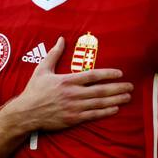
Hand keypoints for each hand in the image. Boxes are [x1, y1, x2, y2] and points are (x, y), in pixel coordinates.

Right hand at [7, 36, 132, 132]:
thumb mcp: (42, 69)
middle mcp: (73, 94)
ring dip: (116, 99)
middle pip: (100, 90)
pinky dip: (105, 112)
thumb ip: (54, 54)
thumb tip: (61, 39)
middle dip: (118, 88)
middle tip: (131, 86)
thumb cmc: (34, 90)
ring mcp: (74, 107)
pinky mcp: (73, 119)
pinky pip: (93, 115)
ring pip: (99, 103)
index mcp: (67, 80)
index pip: (92, 75)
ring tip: (127, 97)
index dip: (108, 74)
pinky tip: (116, 109)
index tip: (120, 73)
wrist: (26, 113)